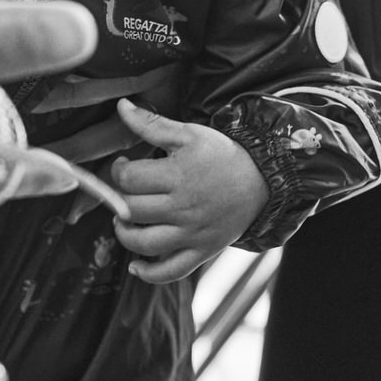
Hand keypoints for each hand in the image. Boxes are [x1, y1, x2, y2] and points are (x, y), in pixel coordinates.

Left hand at [108, 99, 269, 283]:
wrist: (263, 181)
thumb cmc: (221, 155)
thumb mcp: (188, 133)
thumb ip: (151, 123)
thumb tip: (121, 106)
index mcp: (178, 175)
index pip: (129, 179)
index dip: (117, 171)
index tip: (124, 167)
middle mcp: (184, 208)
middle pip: (132, 210)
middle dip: (118, 200)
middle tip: (123, 193)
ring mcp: (194, 233)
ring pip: (145, 244)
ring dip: (125, 235)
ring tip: (123, 222)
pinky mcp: (202, 251)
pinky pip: (172, 271)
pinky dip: (149, 274)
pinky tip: (135, 266)